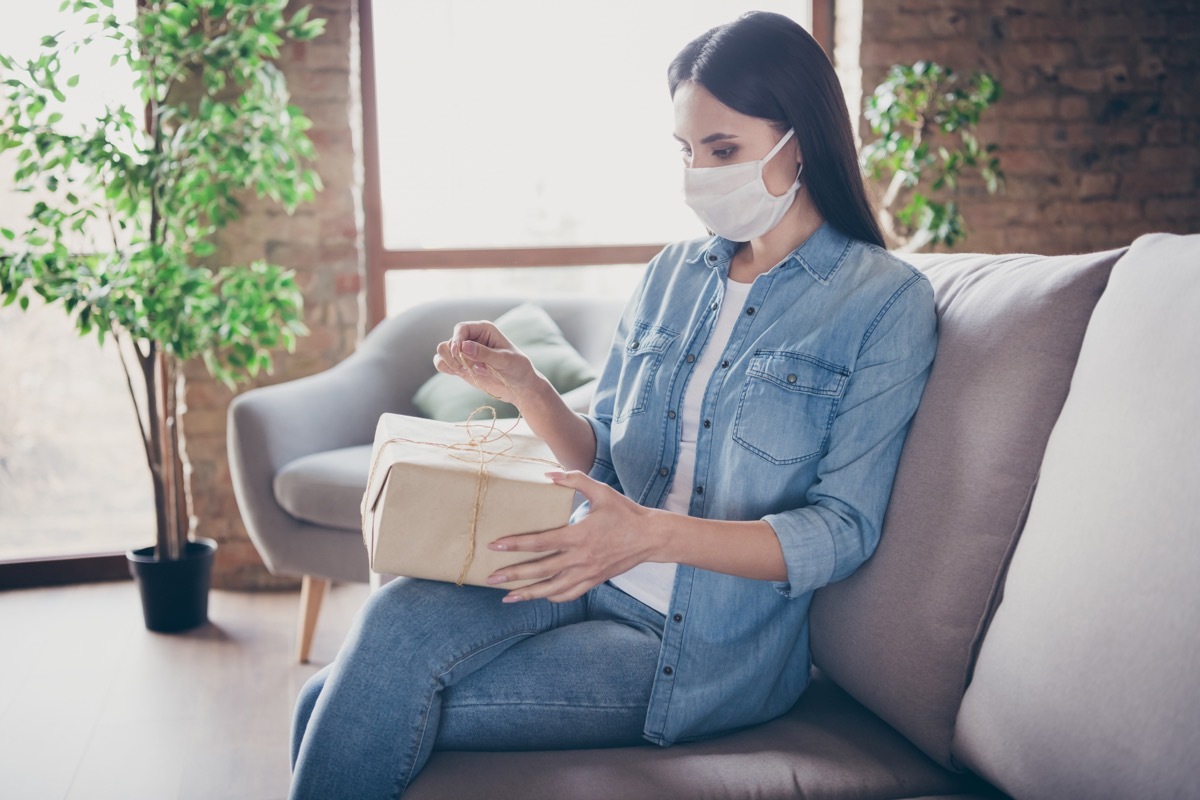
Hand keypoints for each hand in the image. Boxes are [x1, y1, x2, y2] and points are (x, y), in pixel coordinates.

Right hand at [433, 321, 535, 405]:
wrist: (519, 386)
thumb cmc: (517, 368)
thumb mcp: (504, 359)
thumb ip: (484, 353)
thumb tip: (464, 346)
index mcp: (483, 329)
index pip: (461, 328)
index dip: (457, 339)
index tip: (459, 352)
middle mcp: (471, 338)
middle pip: (449, 340)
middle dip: (454, 355)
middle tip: (467, 367)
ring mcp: (464, 352)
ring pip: (442, 350)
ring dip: (449, 361)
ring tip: (464, 371)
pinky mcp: (460, 365)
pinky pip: (442, 363)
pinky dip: (446, 368)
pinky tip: (460, 373)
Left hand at [484, 471, 661, 602]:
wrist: (650, 537)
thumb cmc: (625, 512)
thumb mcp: (601, 491)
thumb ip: (574, 480)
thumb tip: (549, 474)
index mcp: (579, 535)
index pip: (540, 542)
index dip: (515, 544)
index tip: (495, 545)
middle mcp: (580, 558)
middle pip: (540, 570)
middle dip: (513, 574)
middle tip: (490, 577)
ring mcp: (587, 573)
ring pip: (552, 588)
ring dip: (528, 593)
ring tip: (507, 597)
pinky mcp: (593, 580)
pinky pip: (569, 594)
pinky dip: (552, 596)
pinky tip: (539, 596)